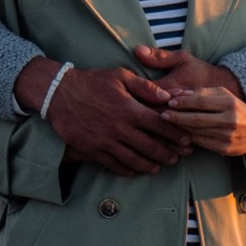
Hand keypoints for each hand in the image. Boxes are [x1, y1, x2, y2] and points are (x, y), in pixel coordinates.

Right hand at [17, 55, 189, 174]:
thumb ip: (145, 87)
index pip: (160, 125)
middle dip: (168, 153)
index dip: (176, 134)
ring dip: (150, 165)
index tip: (187, 140)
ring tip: (160, 166)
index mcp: (129, 109)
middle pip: (150, 147)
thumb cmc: (91, 81)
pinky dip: (127, 169)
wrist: (58, 93)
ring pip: (134, 160)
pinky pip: (114, 164)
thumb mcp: (120, 75)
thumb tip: (167, 96)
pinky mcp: (92, 150)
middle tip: (179, 157)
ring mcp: (106, 142)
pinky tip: (135, 170)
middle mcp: (119, 128)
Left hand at [131, 45, 245, 160]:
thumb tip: (176, 93)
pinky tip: (179, 134)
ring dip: (180, 128)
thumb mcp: (222, 95)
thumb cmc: (234, 107)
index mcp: (229, 103)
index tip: (169, 101)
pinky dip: (189, 138)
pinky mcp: (225, 149)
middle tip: (162, 114)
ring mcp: (228, 136)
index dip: (183, 102)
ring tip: (167, 124)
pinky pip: (202, 143)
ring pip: (197, 132)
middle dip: (177, 117)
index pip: (201, 102)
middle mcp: (230, 120)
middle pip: (197, 119)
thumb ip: (200, 93)